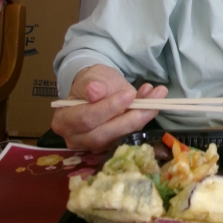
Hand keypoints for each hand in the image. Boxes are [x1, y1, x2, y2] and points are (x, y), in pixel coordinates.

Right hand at [51, 64, 167, 151]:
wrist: (97, 89)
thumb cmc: (91, 83)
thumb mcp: (90, 76)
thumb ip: (91, 83)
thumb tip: (95, 92)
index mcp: (64, 120)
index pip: (86, 119)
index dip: (108, 109)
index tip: (128, 95)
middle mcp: (76, 139)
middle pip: (103, 135)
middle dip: (130, 119)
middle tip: (151, 101)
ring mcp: (94, 146)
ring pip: (120, 138)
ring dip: (142, 118)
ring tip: (158, 97)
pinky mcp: (112, 146)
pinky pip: (129, 136)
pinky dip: (144, 119)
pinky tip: (154, 102)